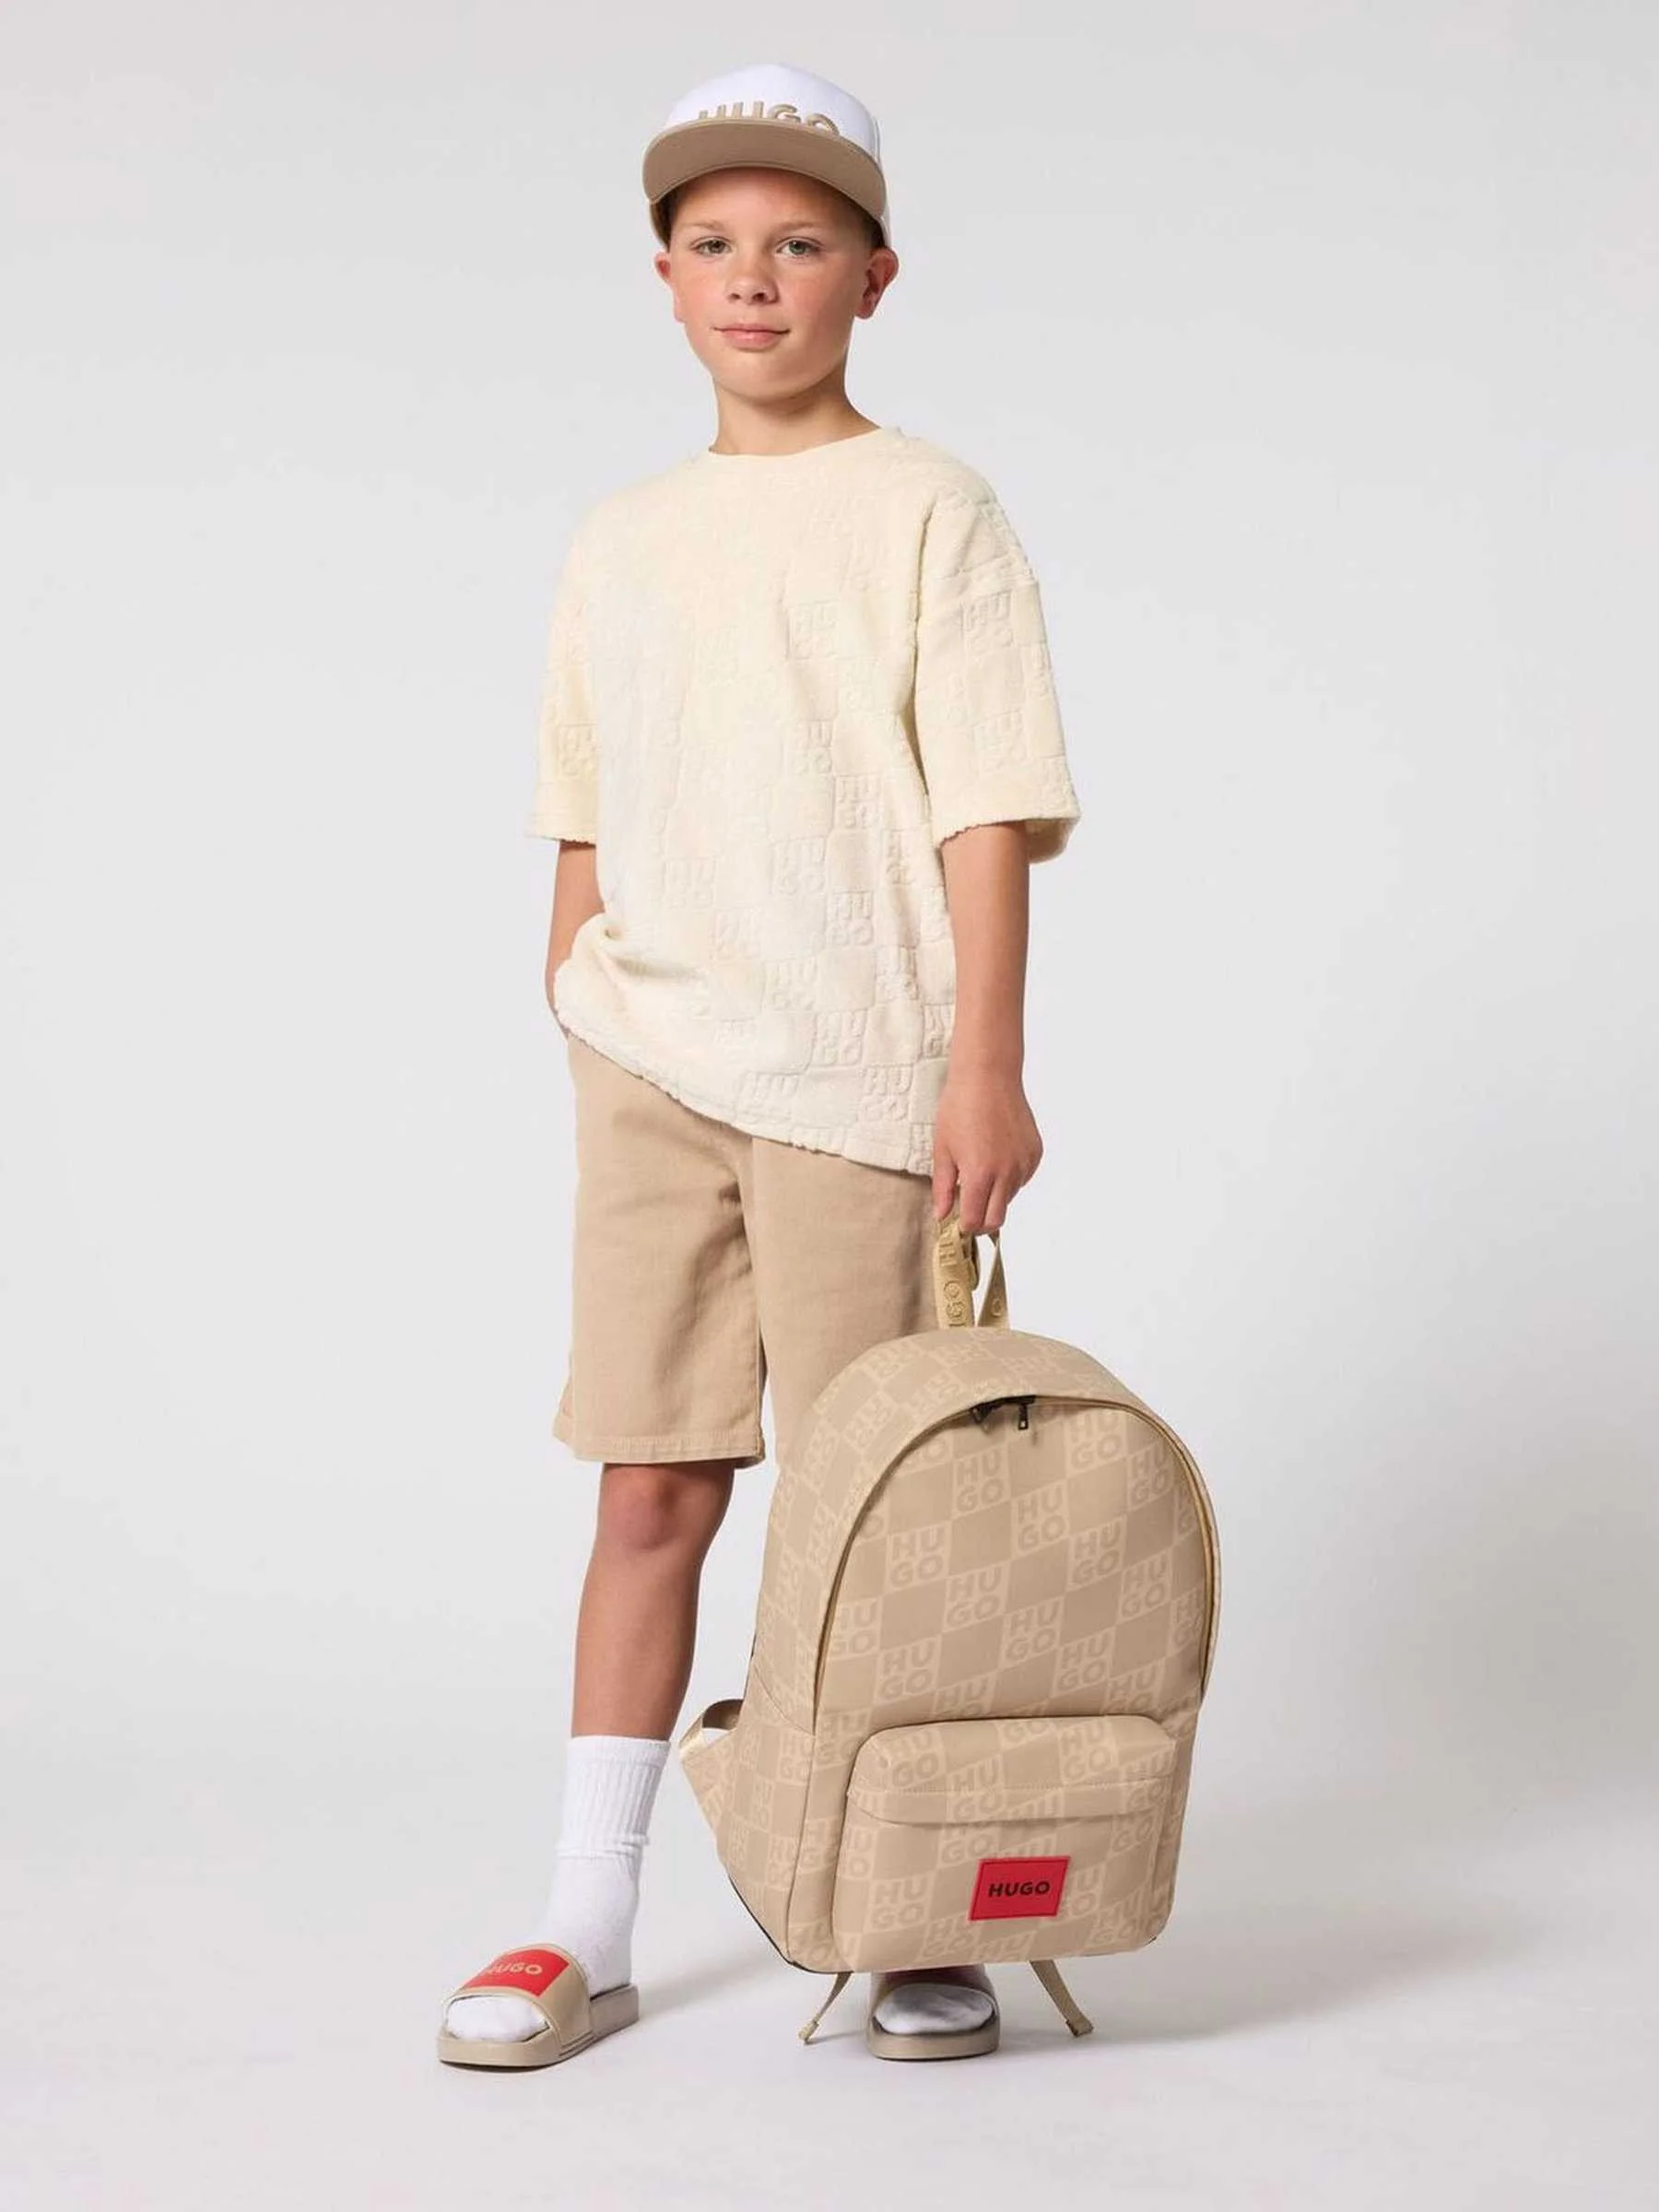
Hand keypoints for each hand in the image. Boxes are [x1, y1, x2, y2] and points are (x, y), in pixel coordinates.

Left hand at [931, 1064, 1043, 1232]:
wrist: (988, 1076)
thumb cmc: (959, 1108)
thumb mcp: (943, 1150)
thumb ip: (943, 1188)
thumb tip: (942, 1216)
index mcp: (980, 1174)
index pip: (975, 1221)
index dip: (964, 1227)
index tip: (957, 1223)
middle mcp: (1007, 1173)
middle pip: (997, 1220)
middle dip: (981, 1222)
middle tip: (968, 1211)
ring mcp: (1024, 1164)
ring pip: (1009, 1198)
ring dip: (995, 1196)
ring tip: (981, 1168)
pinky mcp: (1035, 1154)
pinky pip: (1022, 1179)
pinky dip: (1009, 1178)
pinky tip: (996, 1155)